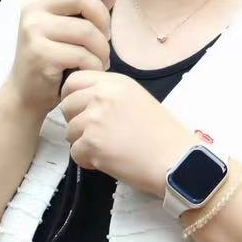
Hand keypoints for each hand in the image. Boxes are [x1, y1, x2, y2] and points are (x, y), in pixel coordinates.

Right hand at [3, 0, 120, 119]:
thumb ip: (82, 7)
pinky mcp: (39, 53)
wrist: (27, 92)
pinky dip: (94, 66)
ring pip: (86, 30)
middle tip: (105, 39)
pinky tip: (90, 71)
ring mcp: (33, 30)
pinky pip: (82, 55)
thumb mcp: (63, 25)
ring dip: (102, 49)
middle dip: (103, 20)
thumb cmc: (53, 56)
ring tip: (100, 60)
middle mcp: (33, 8)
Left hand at [57, 69, 196, 198]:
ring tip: (107, 149)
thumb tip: (85, 102)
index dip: (72, 96)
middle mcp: (103, 95)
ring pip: (69, 131)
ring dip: (83, 143)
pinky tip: (108, 161)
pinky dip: (88, 161)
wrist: (175, 160)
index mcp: (116, 82)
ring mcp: (95, 118)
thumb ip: (111, 95)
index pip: (74, 80)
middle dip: (75, 122)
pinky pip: (75, 153)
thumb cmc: (163, 134)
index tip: (80, 110)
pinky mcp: (91, 143)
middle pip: (66, 105)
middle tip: (95, 134)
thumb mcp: (137, 99)